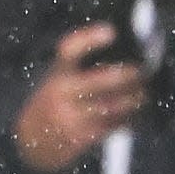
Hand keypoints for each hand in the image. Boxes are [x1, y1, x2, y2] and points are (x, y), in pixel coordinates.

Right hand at [11, 26, 149, 173]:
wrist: (31, 142)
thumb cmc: (51, 104)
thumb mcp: (56, 81)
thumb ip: (79, 70)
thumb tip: (121, 56)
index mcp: (57, 74)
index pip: (69, 50)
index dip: (89, 39)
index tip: (110, 31)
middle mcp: (62, 93)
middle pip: (99, 81)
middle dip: (126, 76)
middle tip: (141, 72)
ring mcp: (71, 117)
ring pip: (110, 106)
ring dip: (132, 100)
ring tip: (142, 94)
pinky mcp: (80, 138)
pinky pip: (110, 126)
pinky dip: (126, 120)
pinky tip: (134, 115)